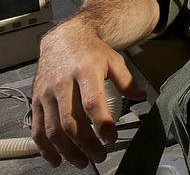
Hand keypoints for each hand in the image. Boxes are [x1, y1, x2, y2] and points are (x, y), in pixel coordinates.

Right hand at [31, 19, 145, 167]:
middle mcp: (63, 83)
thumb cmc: (90, 51)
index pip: (92, 103)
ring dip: (67, 150)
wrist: (64, 39)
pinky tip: (56, 158)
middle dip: (86, 144)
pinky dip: (45, 148)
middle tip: (99, 156)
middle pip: (71, 121)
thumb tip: (141, 97)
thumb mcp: (114, 60)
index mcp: (85, 71)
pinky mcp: (37, 100)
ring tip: (82, 161)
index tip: (111, 137)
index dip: (102, 124)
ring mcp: (47, 93)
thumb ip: (126, 81)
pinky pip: (37, 128)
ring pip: (53, 129)